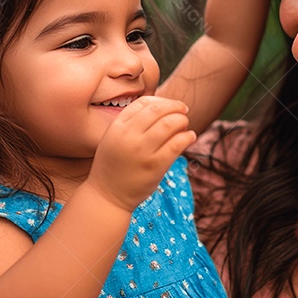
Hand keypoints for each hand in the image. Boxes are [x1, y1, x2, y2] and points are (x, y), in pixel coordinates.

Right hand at [86, 96, 196, 211]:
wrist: (107, 195)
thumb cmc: (114, 165)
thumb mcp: (114, 138)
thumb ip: (132, 123)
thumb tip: (163, 107)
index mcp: (117, 127)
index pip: (144, 103)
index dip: (161, 101)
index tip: (170, 106)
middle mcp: (129, 136)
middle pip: (158, 110)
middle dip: (175, 106)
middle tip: (184, 110)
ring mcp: (142, 151)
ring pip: (170, 124)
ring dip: (182, 121)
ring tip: (185, 126)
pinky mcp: (156, 165)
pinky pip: (177, 143)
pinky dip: (188, 136)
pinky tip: (190, 137)